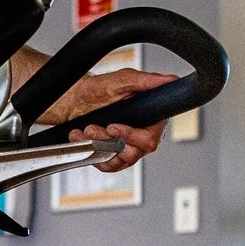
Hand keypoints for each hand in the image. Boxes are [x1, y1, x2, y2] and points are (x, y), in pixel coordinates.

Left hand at [43, 68, 177, 172]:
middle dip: (109, 140)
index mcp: (149, 119)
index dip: (131, 136)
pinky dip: (93, 153)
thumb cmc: (99, 89)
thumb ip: (146, 81)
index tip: (112, 127)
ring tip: (86, 130)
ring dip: (98, 144)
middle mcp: (141, 135)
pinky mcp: (114, 155)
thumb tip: (168, 80)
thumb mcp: (122, 80)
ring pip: (118, 159)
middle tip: (93, 128)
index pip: (151, 139)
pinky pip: (108, 165)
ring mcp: (127, 147)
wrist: (76, 99)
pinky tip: (84, 139)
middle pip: (134, 153)